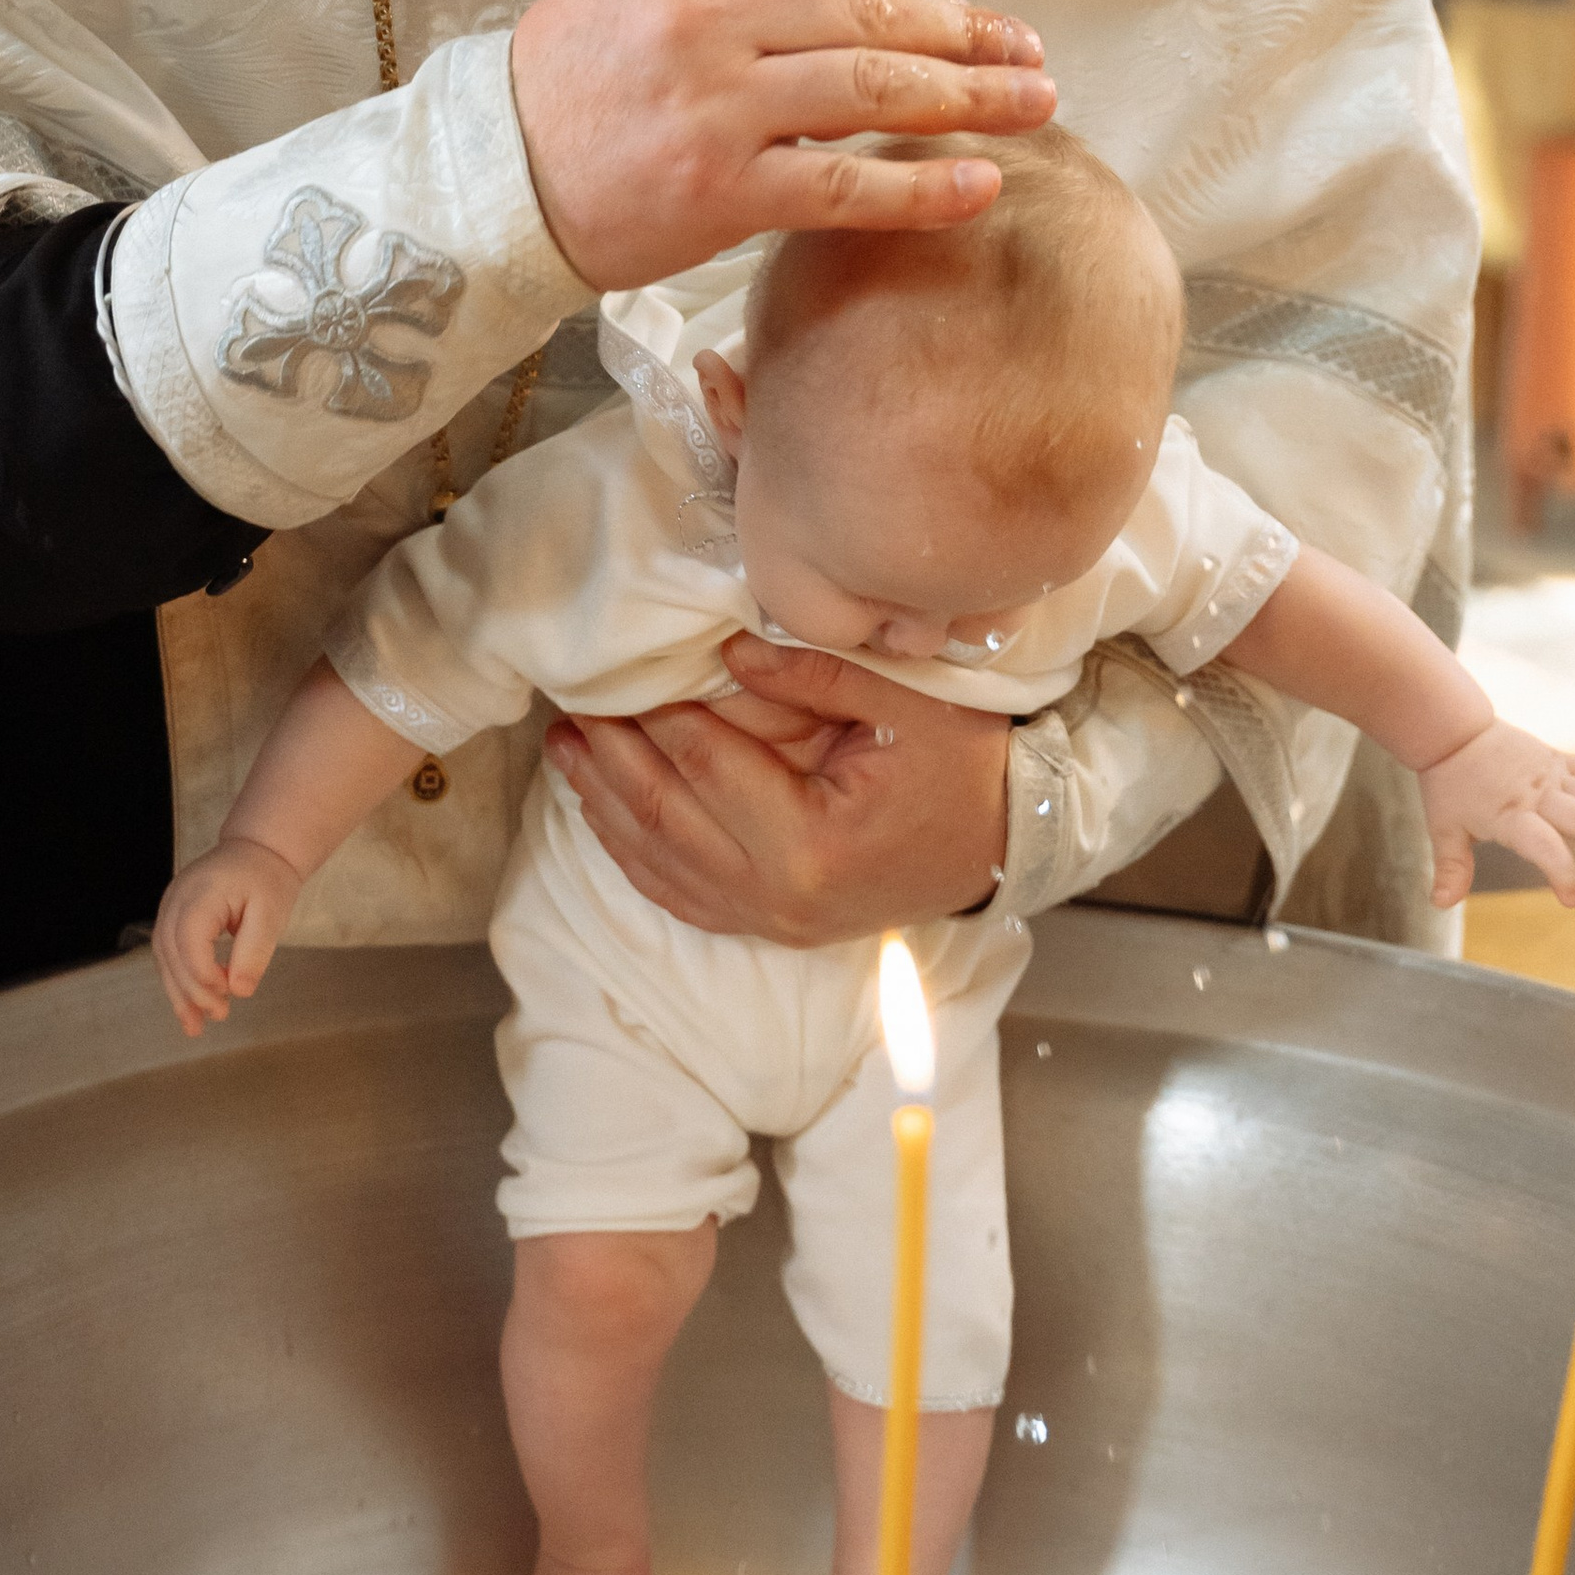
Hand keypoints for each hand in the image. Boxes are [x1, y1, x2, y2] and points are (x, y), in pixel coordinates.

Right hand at [152, 833, 301, 1031]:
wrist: (257, 850)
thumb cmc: (267, 879)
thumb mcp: (271, 913)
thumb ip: (254, 951)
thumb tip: (239, 991)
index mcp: (201, 893)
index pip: (190, 942)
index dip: (204, 975)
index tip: (229, 995)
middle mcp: (176, 898)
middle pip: (172, 953)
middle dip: (192, 991)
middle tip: (219, 1016)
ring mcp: (169, 906)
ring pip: (164, 957)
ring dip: (178, 994)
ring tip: (195, 1027)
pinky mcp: (172, 916)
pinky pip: (168, 953)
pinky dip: (177, 981)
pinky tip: (189, 1007)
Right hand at [509, 0, 1055, 291]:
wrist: (486, 183)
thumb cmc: (563, 95)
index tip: (969, 15)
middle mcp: (705, 18)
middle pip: (870, 13)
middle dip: (966, 36)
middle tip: (1029, 55)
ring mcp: (714, 104)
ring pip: (872, 88)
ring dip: (970, 97)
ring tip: (1033, 106)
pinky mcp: (719, 190)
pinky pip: (844, 186)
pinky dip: (922, 186)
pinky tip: (980, 183)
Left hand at [544, 635, 1011, 944]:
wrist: (1008, 842)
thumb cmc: (964, 766)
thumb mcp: (904, 702)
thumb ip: (812, 673)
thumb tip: (724, 648)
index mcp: (809, 842)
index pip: (703, 765)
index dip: (651, 716)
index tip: (611, 676)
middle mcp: (779, 897)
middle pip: (663, 819)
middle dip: (607, 762)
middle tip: (565, 711)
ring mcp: (772, 921)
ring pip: (658, 865)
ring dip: (604, 807)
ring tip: (565, 752)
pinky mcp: (772, 926)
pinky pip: (681, 895)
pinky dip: (635, 854)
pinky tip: (605, 814)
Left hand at [1418, 724, 1574, 912]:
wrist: (1452, 731)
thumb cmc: (1449, 784)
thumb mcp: (1443, 829)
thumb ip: (1451, 867)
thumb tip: (1440, 903)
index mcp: (1510, 816)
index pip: (1542, 847)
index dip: (1559, 872)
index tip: (1572, 899)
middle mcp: (1536, 794)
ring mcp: (1549, 774)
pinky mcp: (1555, 758)